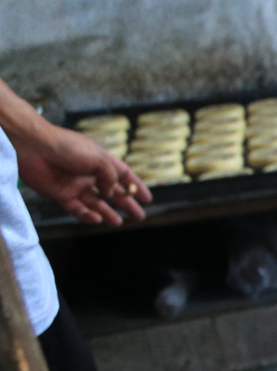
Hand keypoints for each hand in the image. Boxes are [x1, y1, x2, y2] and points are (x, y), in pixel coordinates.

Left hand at [14, 122, 149, 224]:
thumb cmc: (67, 147)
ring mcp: (76, 185)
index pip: (123, 174)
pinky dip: (87, 215)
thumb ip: (110, 177)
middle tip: (139, 216)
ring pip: (96, 203)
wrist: (35, 148)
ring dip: (108, 213)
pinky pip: (78, 209)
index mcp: (101, 161)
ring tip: (119, 222)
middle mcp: (90, 174)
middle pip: (112, 192)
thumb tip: (110, 193)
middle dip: (126, 204)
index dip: (136, 186)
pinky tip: (96, 219)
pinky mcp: (61, 195)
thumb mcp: (99, 158)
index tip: (147, 199)